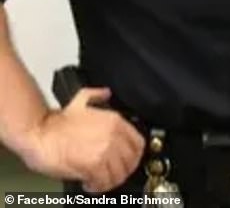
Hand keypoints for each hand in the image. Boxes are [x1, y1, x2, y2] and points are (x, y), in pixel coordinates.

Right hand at [25, 87, 144, 191]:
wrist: (40, 134)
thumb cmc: (57, 122)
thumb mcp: (81, 99)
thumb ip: (97, 94)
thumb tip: (105, 93)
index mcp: (114, 121)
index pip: (138, 142)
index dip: (134, 155)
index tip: (128, 161)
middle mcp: (113, 136)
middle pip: (131, 160)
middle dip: (124, 170)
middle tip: (114, 174)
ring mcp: (104, 151)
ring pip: (119, 173)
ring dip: (111, 181)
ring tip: (102, 181)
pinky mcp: (93, 166)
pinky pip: (104, 182)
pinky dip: (99, 187)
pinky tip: (91, 183)